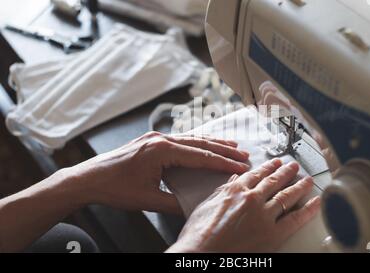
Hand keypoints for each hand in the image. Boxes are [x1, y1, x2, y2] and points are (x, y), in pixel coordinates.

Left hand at [70, 132, 249, 213]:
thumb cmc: (114, 188)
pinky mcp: (151, 141)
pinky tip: (205, 145)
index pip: (199, 156)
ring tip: (233, 146)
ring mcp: (154, 138)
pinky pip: (180, 140)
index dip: (222, 162)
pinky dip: (196, 143)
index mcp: (161, 150)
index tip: (240, 166)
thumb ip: (174, 202)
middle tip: (244, 155)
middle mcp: (160, 139)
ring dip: (212, 143)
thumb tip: (196, 206)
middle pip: (199, 143)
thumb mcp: (147, 199)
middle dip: (224, 150)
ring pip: (191, 139)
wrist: (88, 179)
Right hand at [168, 159, 320, 252]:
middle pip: (274, 181)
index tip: (275, 163)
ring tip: (306, 179)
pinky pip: (295, 218)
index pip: (256, 174)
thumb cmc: (199, 233)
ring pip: (287, 195)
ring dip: (299, 185)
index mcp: (235, 190)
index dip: (268, 167)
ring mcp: (264, 215)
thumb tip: (232, 180)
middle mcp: (252, 198)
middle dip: (286, 172)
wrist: (201, 253)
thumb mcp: (206, 205)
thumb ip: (222, 191)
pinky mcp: (273, 233)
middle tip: (293, 166)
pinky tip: (315, 202)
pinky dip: (308, 209)